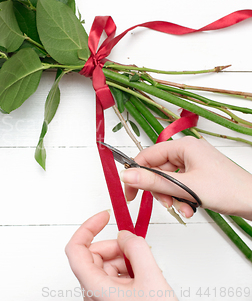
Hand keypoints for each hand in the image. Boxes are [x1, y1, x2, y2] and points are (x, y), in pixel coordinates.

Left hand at [65, 211, 177, 300]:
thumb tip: (126, 235)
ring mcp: (102, 298)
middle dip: (115, 246)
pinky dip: (129, 271)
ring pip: (106, 265)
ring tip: (147, 269)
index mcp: (94, 288)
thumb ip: (137, 249)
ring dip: (125, 260)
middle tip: (136, 248)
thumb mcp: (152, 279)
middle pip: (94, 255)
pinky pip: (115, 277)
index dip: (87, 228)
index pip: (76, 249)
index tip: (104, 216)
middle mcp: (93, 293)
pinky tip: (145, 279)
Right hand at [121, 137, 251, 219]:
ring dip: (172, 197)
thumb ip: (153, 182)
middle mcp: (188, 151)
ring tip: (184, 209)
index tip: (130, 192)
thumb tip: (126, 176)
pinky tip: (190, 208)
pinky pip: (179, 184)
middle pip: (158, 169)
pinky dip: (181, 197)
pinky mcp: (199, 174)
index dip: (136, 175)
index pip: (147, 156)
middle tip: (166, 203)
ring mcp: (194, 162)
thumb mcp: (184, 188)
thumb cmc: (228, 190)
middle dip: (160, 190)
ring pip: (168, 180)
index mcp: (183, 146)